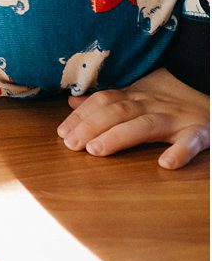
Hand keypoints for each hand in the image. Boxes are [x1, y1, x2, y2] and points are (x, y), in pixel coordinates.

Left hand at [57, 68, 207, 168]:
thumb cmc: (168, 105)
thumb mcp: (137, 97)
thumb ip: (105, 103)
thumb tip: (71, 102)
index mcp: (137, 97)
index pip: (104, 101)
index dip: (82, 115)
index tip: (62, 133)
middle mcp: (153, 105)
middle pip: (119, 111)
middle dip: (92, 126)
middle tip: (72, 144)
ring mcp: (176, 119)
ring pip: (146, 124)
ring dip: (120, 136)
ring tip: (97, 149)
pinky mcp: (199, 132)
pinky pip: (191, 141)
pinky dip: (180, 152)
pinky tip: (167, 163)